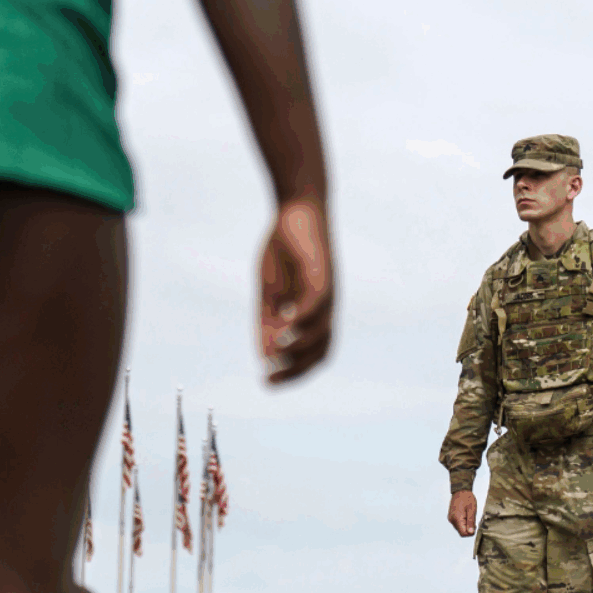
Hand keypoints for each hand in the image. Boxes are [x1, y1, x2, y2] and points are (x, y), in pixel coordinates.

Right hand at [259, 197, 333, 382]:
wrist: (297, 210)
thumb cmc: (283, 250)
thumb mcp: (269, 293)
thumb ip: (267, 323)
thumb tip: (265, 357)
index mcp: (314, 316)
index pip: (311, 355)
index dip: (292, 373)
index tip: (266, 382)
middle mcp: (327, 309)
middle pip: (320, 351)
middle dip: (295, 370)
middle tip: (268, 380)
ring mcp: (328, 293)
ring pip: (322, 331)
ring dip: (298, 347)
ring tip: (275, 355)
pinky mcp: (323, 273)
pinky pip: (317, 303)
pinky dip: (302, 318)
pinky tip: (284, 325)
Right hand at [448, 491, 477, 536]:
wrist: (460, 490)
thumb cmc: (467, 498)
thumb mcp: (472, 510)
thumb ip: (471, 522)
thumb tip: (470, 532)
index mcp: (457, 518)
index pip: (463, 533)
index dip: (470, 532)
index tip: (474, 524)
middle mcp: (452, 520)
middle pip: (461, 532)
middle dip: (469, 528)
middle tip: (473, 519)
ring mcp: (451, 518)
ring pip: (460, 528)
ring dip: (466, 525)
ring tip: (469, 515)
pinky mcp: (451, 517)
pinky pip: (458, 524)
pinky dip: (463, 522)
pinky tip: (466, 515)